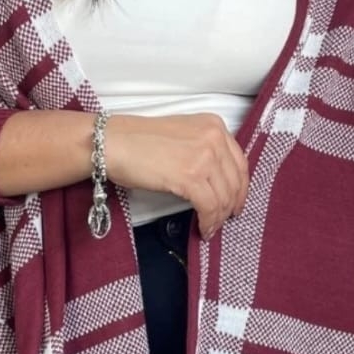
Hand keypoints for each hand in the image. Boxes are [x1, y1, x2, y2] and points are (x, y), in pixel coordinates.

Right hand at [105, 113, 249, 238]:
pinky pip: (210, 206)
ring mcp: (204, 156)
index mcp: (214, 125)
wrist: (113, 142)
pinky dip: (209, 222)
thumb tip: (215, 181)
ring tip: (210, 227)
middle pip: (235, 181)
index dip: (240, 187)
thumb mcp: (182, 135)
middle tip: (224, 220)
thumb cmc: (138, 141)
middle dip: (231, 206)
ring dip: (219, 218)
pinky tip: (203, 228)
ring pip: (224, 197)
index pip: (239, 162)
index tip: (235, 202)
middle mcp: (214, 137)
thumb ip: (203, 149)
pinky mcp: (191, 176)